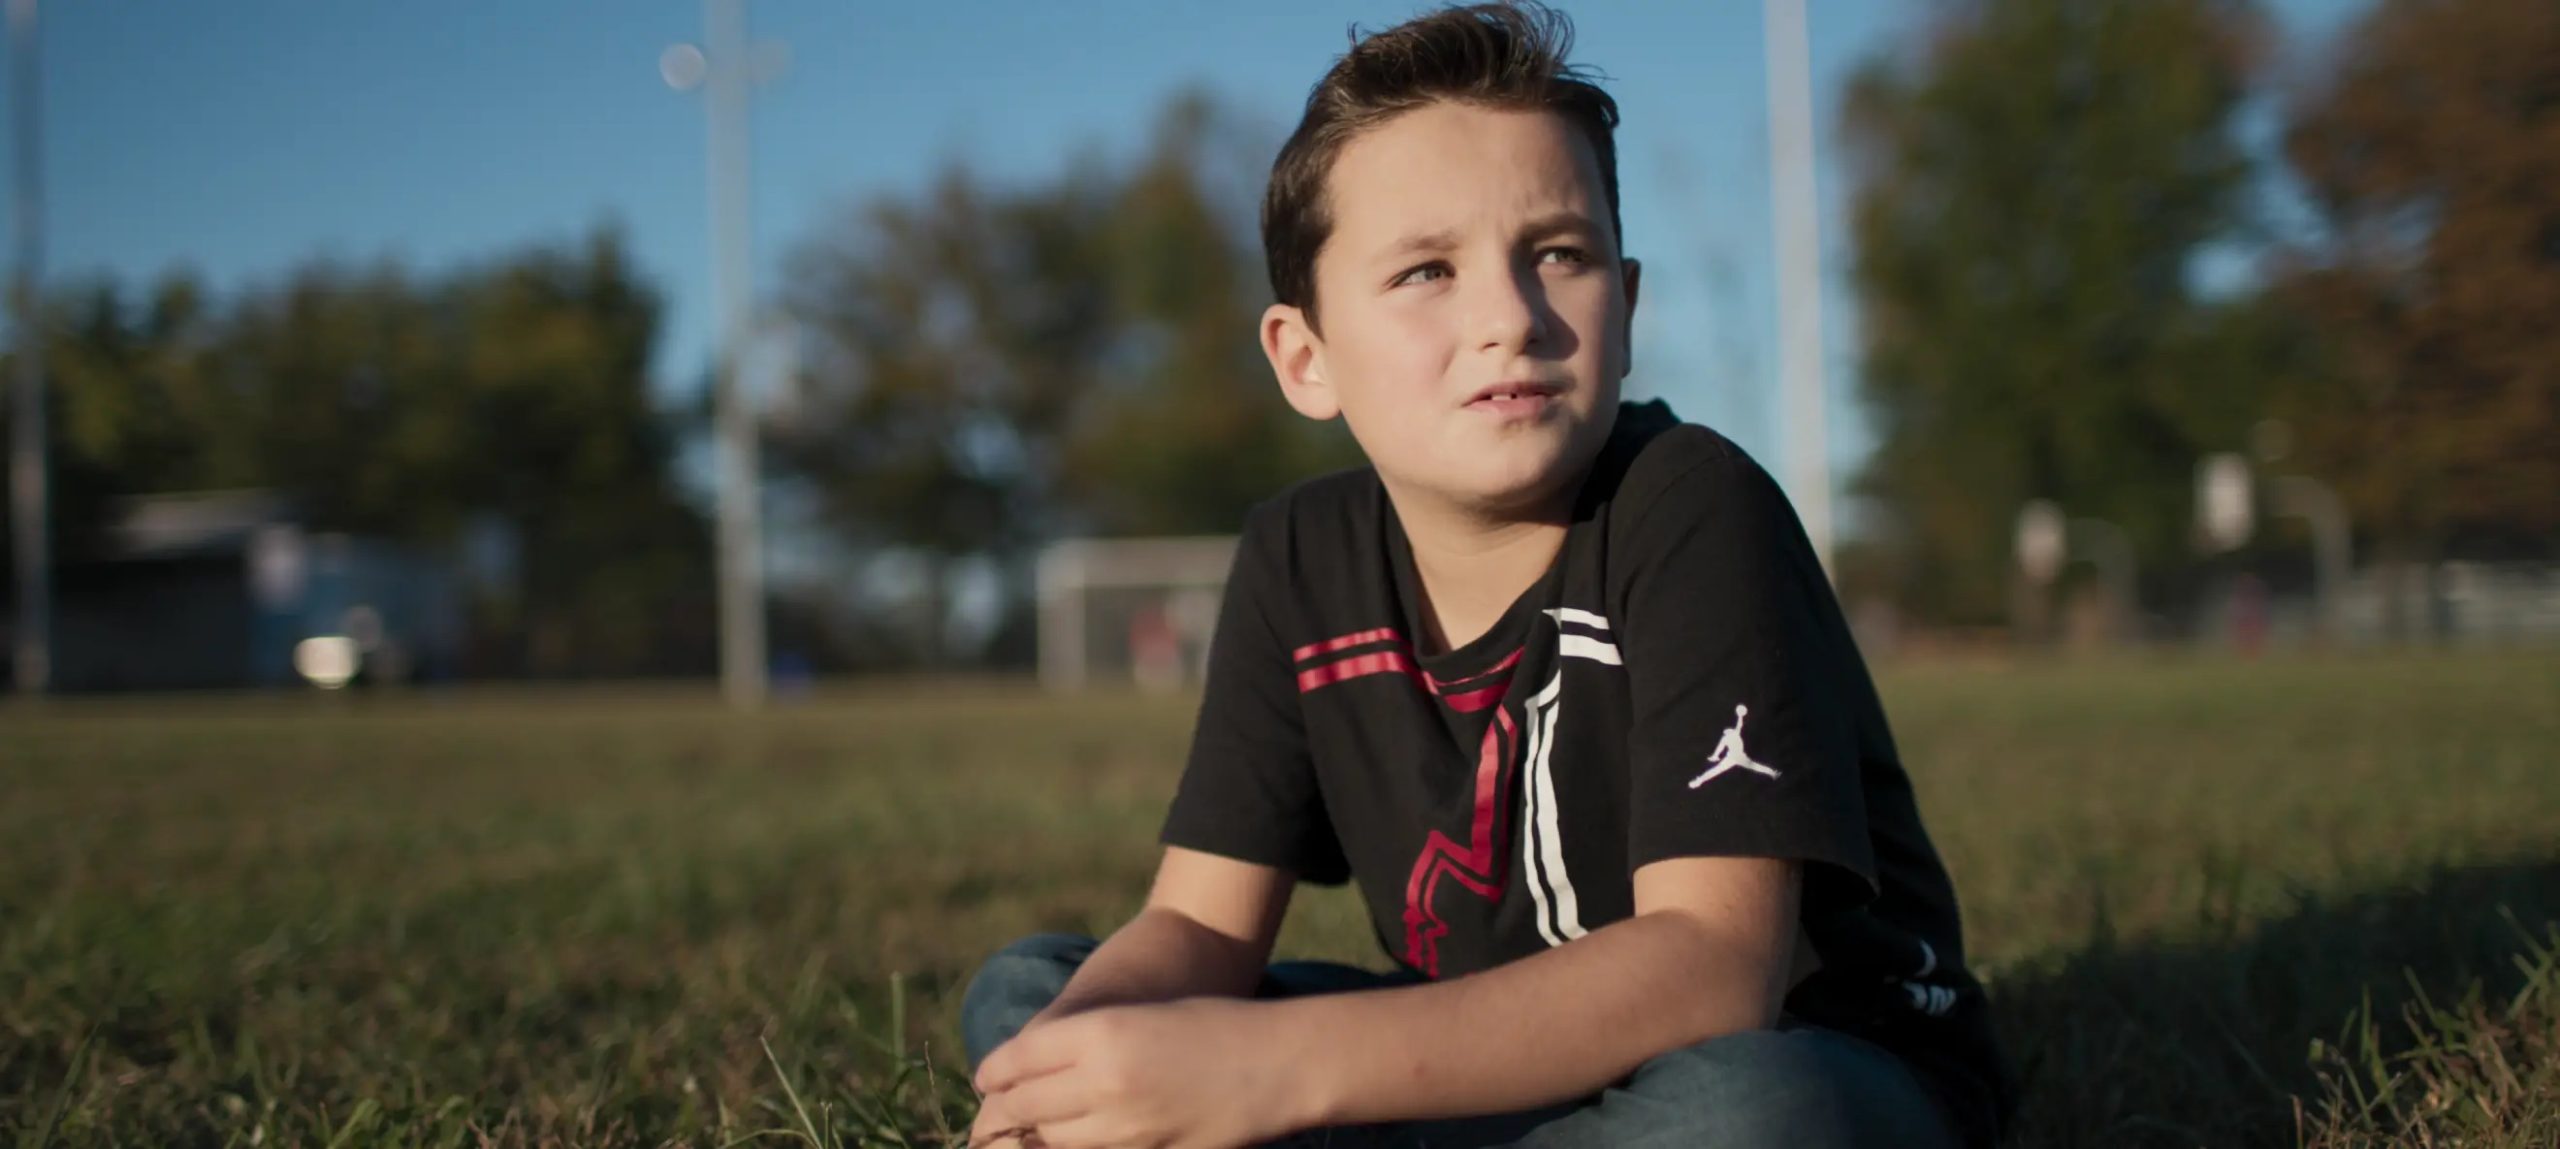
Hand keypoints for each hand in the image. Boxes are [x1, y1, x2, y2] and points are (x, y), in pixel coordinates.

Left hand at [972, 998, 1310, 1148]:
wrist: (1278, 1064)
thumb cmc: (1212, 1026)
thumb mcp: (1139, 1016)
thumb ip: (1084, 1041)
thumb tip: (1030, 1069)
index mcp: (1102, 1031)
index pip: (1019, 1058)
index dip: (994, 1070)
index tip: (987, 1077)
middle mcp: (1105, 1080)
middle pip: (1023, 1106)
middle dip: (1000, 1112)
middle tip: (991, 1112)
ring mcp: (1125, 1127)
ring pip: (1050, 1141)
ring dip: (1031, 1136)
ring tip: (1021, 1132)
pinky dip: (1072, 1148)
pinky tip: (1068, 1141)